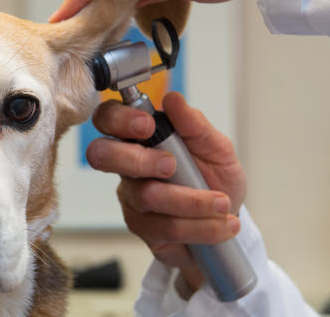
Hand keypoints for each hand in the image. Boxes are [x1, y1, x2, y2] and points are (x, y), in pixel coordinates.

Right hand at [86, 92, 246, 289]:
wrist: (228, 220)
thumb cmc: (216, 179)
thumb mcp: (217, 148)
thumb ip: (195, 125)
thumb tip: (173, 99)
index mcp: (141, 138)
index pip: (108, 119)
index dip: (118, 120)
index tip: (147, 125)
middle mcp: (128, 167)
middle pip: (101, 155)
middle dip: (136, 159)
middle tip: (171, 165)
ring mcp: (132, 199)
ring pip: (146, 196)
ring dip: (192, 201)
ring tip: (222, 204)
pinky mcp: (143, 229)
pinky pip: (165, 227)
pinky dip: (201, 226)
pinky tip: (222, 225)